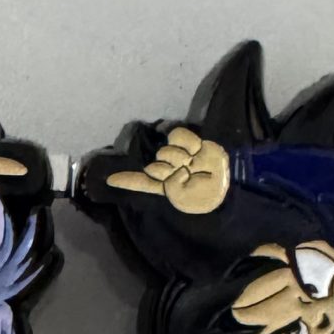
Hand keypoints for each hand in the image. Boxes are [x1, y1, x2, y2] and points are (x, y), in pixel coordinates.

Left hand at [106, 126, 229, 214]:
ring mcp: (181, 156)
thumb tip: (154, 170)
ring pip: (166, 148)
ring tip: (192, 165)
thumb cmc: (202, 198)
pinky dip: (186, 141)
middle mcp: (170, 170)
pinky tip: (196, 151)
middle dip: (167, 167)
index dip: (127, 180)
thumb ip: (164, 184)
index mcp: (165, 186)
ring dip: (178, 156)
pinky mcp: (193, 145)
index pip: (143, 183)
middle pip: (156, 162)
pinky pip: (178, 135)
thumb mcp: (179, 197)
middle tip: (184, 173)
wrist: (224, 190)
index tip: (109, 180)